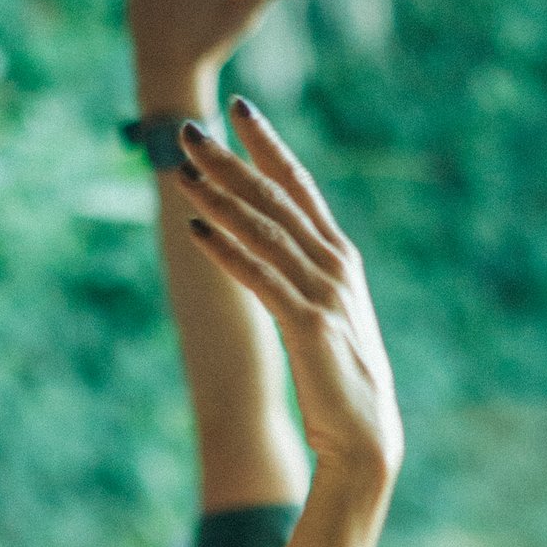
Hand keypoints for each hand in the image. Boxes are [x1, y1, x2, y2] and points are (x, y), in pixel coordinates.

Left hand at [173, 103, 402, 489]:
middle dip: (229, 160)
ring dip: (218, 198)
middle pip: (275, 198)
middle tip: (189, 130)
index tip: (240, 108)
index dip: (268, 145)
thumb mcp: (327, 317)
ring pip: (263, 231)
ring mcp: (324, 293)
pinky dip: (227, 252)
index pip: (299, 186)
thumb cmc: (342, 381)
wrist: (366, 438)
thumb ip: (306, 279)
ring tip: (181, 173)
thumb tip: (276, 255)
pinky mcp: (308, 325)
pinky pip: (260, 278)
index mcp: (340, 257)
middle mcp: (335, 265)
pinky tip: (197, 231)